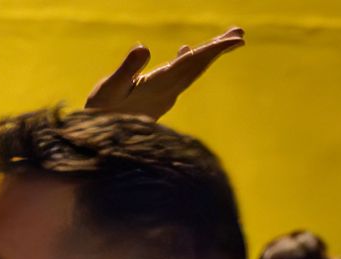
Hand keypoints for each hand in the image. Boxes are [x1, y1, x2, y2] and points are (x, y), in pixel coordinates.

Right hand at [85, 26, 244, 119]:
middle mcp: (167, 91)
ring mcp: (164, 96)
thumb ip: (126, 69)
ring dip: (208, 54)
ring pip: (191, 71)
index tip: (235, 40)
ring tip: (225, 39)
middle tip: (240, 32)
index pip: (191, 63)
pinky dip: (187, 61)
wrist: (101, 144)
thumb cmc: (100, 114)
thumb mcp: (109, 89)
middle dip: (219, 48)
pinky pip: (179, 76)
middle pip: (198, 66)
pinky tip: (185, 51)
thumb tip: (143, 48)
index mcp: (159, 85)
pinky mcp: (158, 99)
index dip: (214, 50)